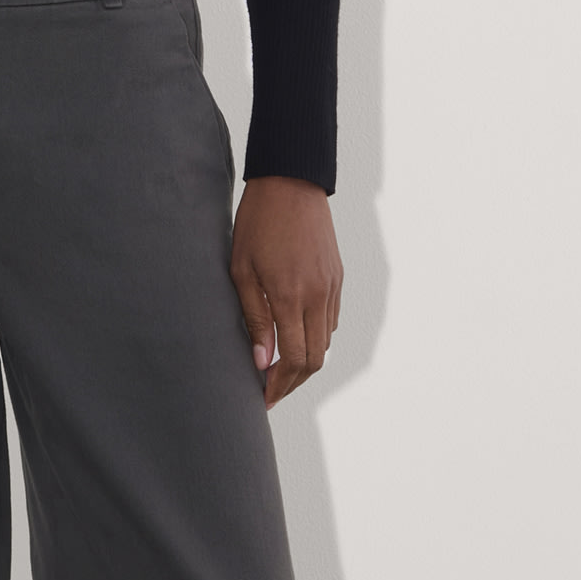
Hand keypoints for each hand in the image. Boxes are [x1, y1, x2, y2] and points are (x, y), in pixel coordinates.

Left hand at [229, 176, 342, 409]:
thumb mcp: (242, 271)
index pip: (294, 359)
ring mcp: (332, 287)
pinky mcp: (338, 277)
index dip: (279, 385)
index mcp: (291, 296)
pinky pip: (331, 321)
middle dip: (293, 382)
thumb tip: (261, 362)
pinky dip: (316, 338)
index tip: (262, 397)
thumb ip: (254, 319)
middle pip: (315, 359)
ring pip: (326, 342)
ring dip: (306, 363)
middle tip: (270, 391)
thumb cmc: (257, 223)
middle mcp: (318, 296)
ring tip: (280, 370)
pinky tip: (296, 339)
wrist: (291, 182)